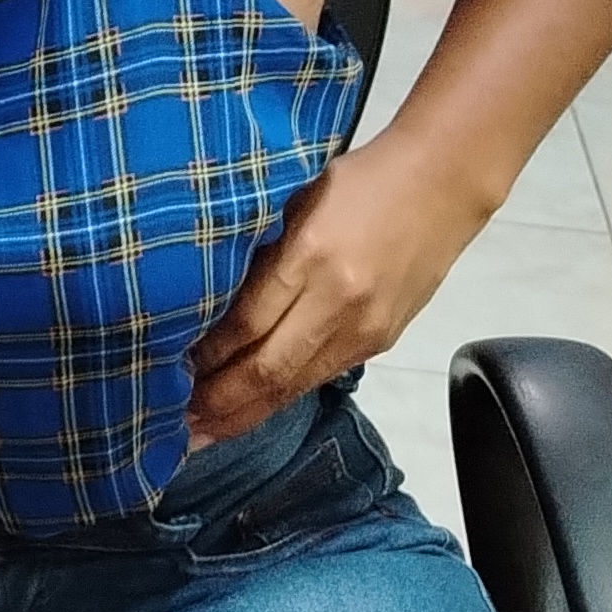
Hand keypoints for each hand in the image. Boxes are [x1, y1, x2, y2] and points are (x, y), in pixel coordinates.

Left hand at [185, 133, 492, 445]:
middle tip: (176, 428)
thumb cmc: (362, 180)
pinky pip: (322, 377)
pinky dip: (283, 396)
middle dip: (220, 405)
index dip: (205, 357)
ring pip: (296, 385)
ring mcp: (365, 327)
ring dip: (248, 413)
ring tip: (206, 432)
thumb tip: (207, 297)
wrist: (445, 180)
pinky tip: (255, 406)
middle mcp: (340, 301)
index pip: (245, 324)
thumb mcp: (295, 201)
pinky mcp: (381, 339)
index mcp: (311, 256)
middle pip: (269, 370)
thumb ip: (259, 251)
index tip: (166, 372)